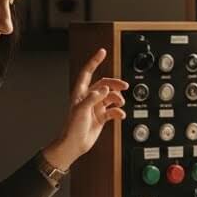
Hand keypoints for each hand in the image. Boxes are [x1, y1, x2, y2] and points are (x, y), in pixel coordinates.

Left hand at [42, 48, 128, 169]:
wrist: (74, 145)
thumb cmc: (72, 128)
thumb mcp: (81, 110)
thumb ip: (93, 98)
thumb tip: (105, 89)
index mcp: (80, 93)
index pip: (88, 72)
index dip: (95, 61)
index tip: (102, 52)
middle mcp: (88, 98)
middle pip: (104, 84)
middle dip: (115, 84)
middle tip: (124, 86)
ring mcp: (95, 108)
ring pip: (110, 97)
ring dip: (117, 98)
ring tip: (120, 103)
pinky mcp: (101, 117)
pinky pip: (112, 110)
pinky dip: (118, 111)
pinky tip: (120, 115)